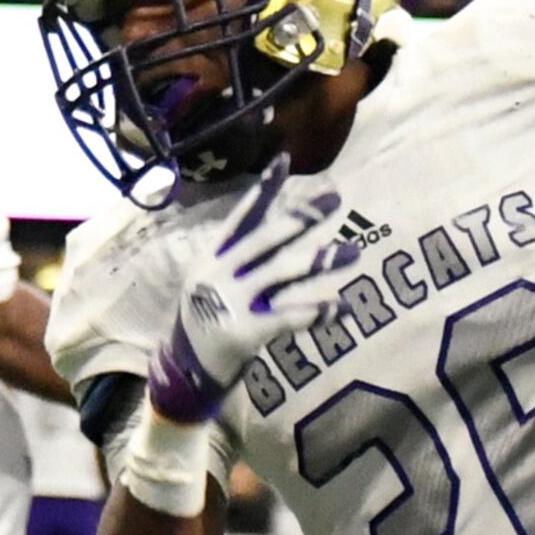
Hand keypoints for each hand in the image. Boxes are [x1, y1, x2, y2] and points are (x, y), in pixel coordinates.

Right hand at [149, 159, 358, 425]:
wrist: (180, 374)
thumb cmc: (204, 323)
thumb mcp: (210, 282)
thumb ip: (238, 257)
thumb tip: (275, 228)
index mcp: (212, 258)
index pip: (242, 217)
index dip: (264, 189)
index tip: (285, 160)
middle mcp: (220, 274)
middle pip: (267, 239)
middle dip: (302, 218)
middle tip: (335, 200)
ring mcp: (231, 303)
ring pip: (284, 274)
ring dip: (322, 262)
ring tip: (354, 252)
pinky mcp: (244, 333)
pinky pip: (288, 317)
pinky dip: (316, 311)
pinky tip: (342, 306)